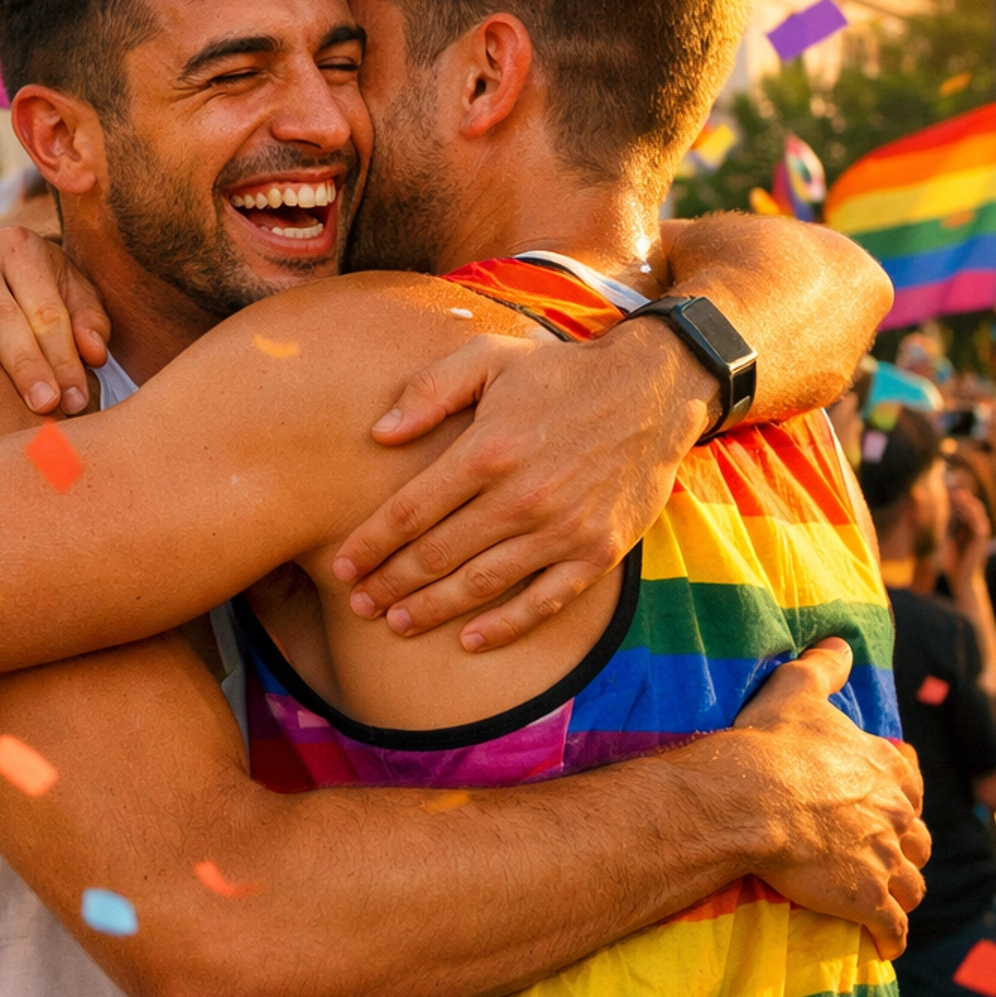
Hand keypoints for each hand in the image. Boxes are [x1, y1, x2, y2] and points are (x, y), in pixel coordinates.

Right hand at [0, 226, 109, 413]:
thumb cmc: (36, 289)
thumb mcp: (70, 291)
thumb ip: (88, 320)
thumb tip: (95, 354)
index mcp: (21, 247)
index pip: (45, 309)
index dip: (64, 356)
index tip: (77, 399)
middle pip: (1, 315)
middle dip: (25, 363)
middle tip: (44, 404)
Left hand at [332, 320, 716, 651]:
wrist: (653, 390)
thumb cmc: (560, 373)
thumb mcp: (491, 357)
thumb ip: (430, 391)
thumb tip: (379, 434)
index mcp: (487, 450)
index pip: (409, 512)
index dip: (369, 545)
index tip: (342, 566)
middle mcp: (522, 496)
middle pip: (436, 555)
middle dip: (389, 584)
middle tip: (358, 604)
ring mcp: (561, 530)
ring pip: (481, 585)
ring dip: (433, 610)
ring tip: (397, 623)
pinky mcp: (597, 552)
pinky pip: (542, 602)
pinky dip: (503, 626)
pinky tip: (469, 639)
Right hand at [732, 638, 928, 958]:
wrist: (754, 798)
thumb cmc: (773, 742)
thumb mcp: (797, 689)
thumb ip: (823, 665)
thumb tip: (840, 642)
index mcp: (883, 769)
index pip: (911, 784)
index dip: (903, 794)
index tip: (893, 802)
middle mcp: (894, 815)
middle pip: (917, 840)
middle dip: (906, 849)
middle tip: (886, 855)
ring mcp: (884, 860)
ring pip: (912, 886)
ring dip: (902, 894)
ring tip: (887, 901)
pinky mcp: (867, 900)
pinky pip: (892, 929)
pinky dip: (892, 939)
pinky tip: (884, 947)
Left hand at [944, 486, 990, 592]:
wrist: (960, 577)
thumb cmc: (953, 559)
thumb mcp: (948, 535)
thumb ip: (950, 521)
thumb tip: (946, 505)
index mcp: (969, 526)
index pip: (966, 506)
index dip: (958, 496)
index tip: (948, 486)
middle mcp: (977, 527)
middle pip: (973, 506)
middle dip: (963, 497)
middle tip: (953, 488)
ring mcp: (981, 533)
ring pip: (978, 512)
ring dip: (967, 503)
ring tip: (957, 495)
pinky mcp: (982, 539)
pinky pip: (979, 523)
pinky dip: (971, 515)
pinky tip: (961, 509)